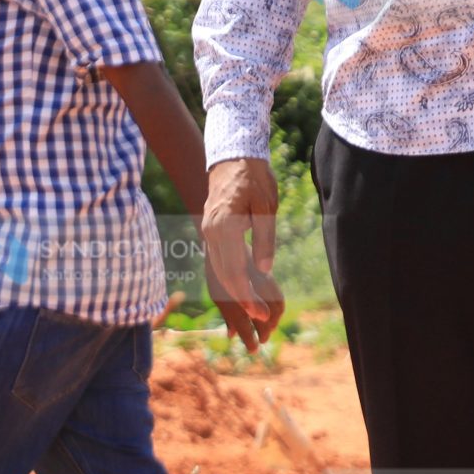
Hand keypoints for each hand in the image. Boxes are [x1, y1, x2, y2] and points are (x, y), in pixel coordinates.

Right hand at [200, 157, 286, 352]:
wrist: (233, 153)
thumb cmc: (254, 177)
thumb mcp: (266, 207)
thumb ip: (264, 240)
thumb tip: (264, 271)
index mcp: (224, 228)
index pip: (234, 273)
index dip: (249, 297)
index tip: (263, 314)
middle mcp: (210, 232)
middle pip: (223, 276)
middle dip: (242, 300)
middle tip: (261, 320)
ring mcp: (208, 230)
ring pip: (218, 270)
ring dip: (234, 291)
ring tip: (252, 309)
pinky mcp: (211, 228)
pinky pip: (218, 259)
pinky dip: (228, 277)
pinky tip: (241, 288)